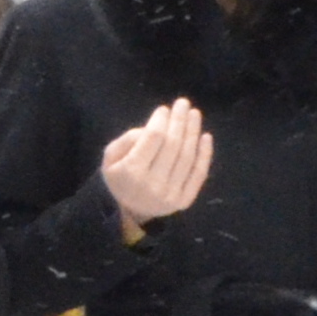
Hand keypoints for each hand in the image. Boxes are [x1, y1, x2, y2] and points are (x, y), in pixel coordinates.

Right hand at [102, 99, 211, 231]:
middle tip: (183, 104)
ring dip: (193, 132)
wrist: (130, 212)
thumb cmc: (120, 177)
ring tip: (194, 114)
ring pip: (187, 157)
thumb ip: (128, 140)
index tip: (164, 109)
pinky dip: (204, 154)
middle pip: (172, 145)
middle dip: (179, 121)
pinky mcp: (184, 201)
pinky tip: (205, 136)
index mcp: (131, 171)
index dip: (161, 120)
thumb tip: (155, 127)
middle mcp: (152, 184)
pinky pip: (198, 174)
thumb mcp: (111, 157)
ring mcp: (171, 194)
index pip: (153, 138)